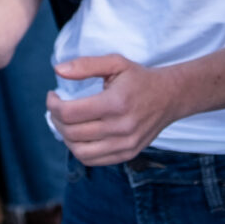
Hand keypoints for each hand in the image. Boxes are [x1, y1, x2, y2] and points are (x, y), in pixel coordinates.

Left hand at [47, 54, 185, 165]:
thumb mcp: (115, 63)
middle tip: (57, 108)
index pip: (70, 113)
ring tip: (66, 123)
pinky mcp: (128, 153)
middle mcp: (121, 127)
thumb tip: (58, 70)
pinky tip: (79, 135)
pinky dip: (79, 150)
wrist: (171, 97)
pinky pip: (93, 160)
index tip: (53, 96)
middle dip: (56, 120)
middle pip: (71, 133)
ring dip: (65, 137)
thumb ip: (86, 65)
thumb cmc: (140, 79)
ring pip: (79, 151)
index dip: (53, 105)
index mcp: (115, 103)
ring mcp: (125, 144)